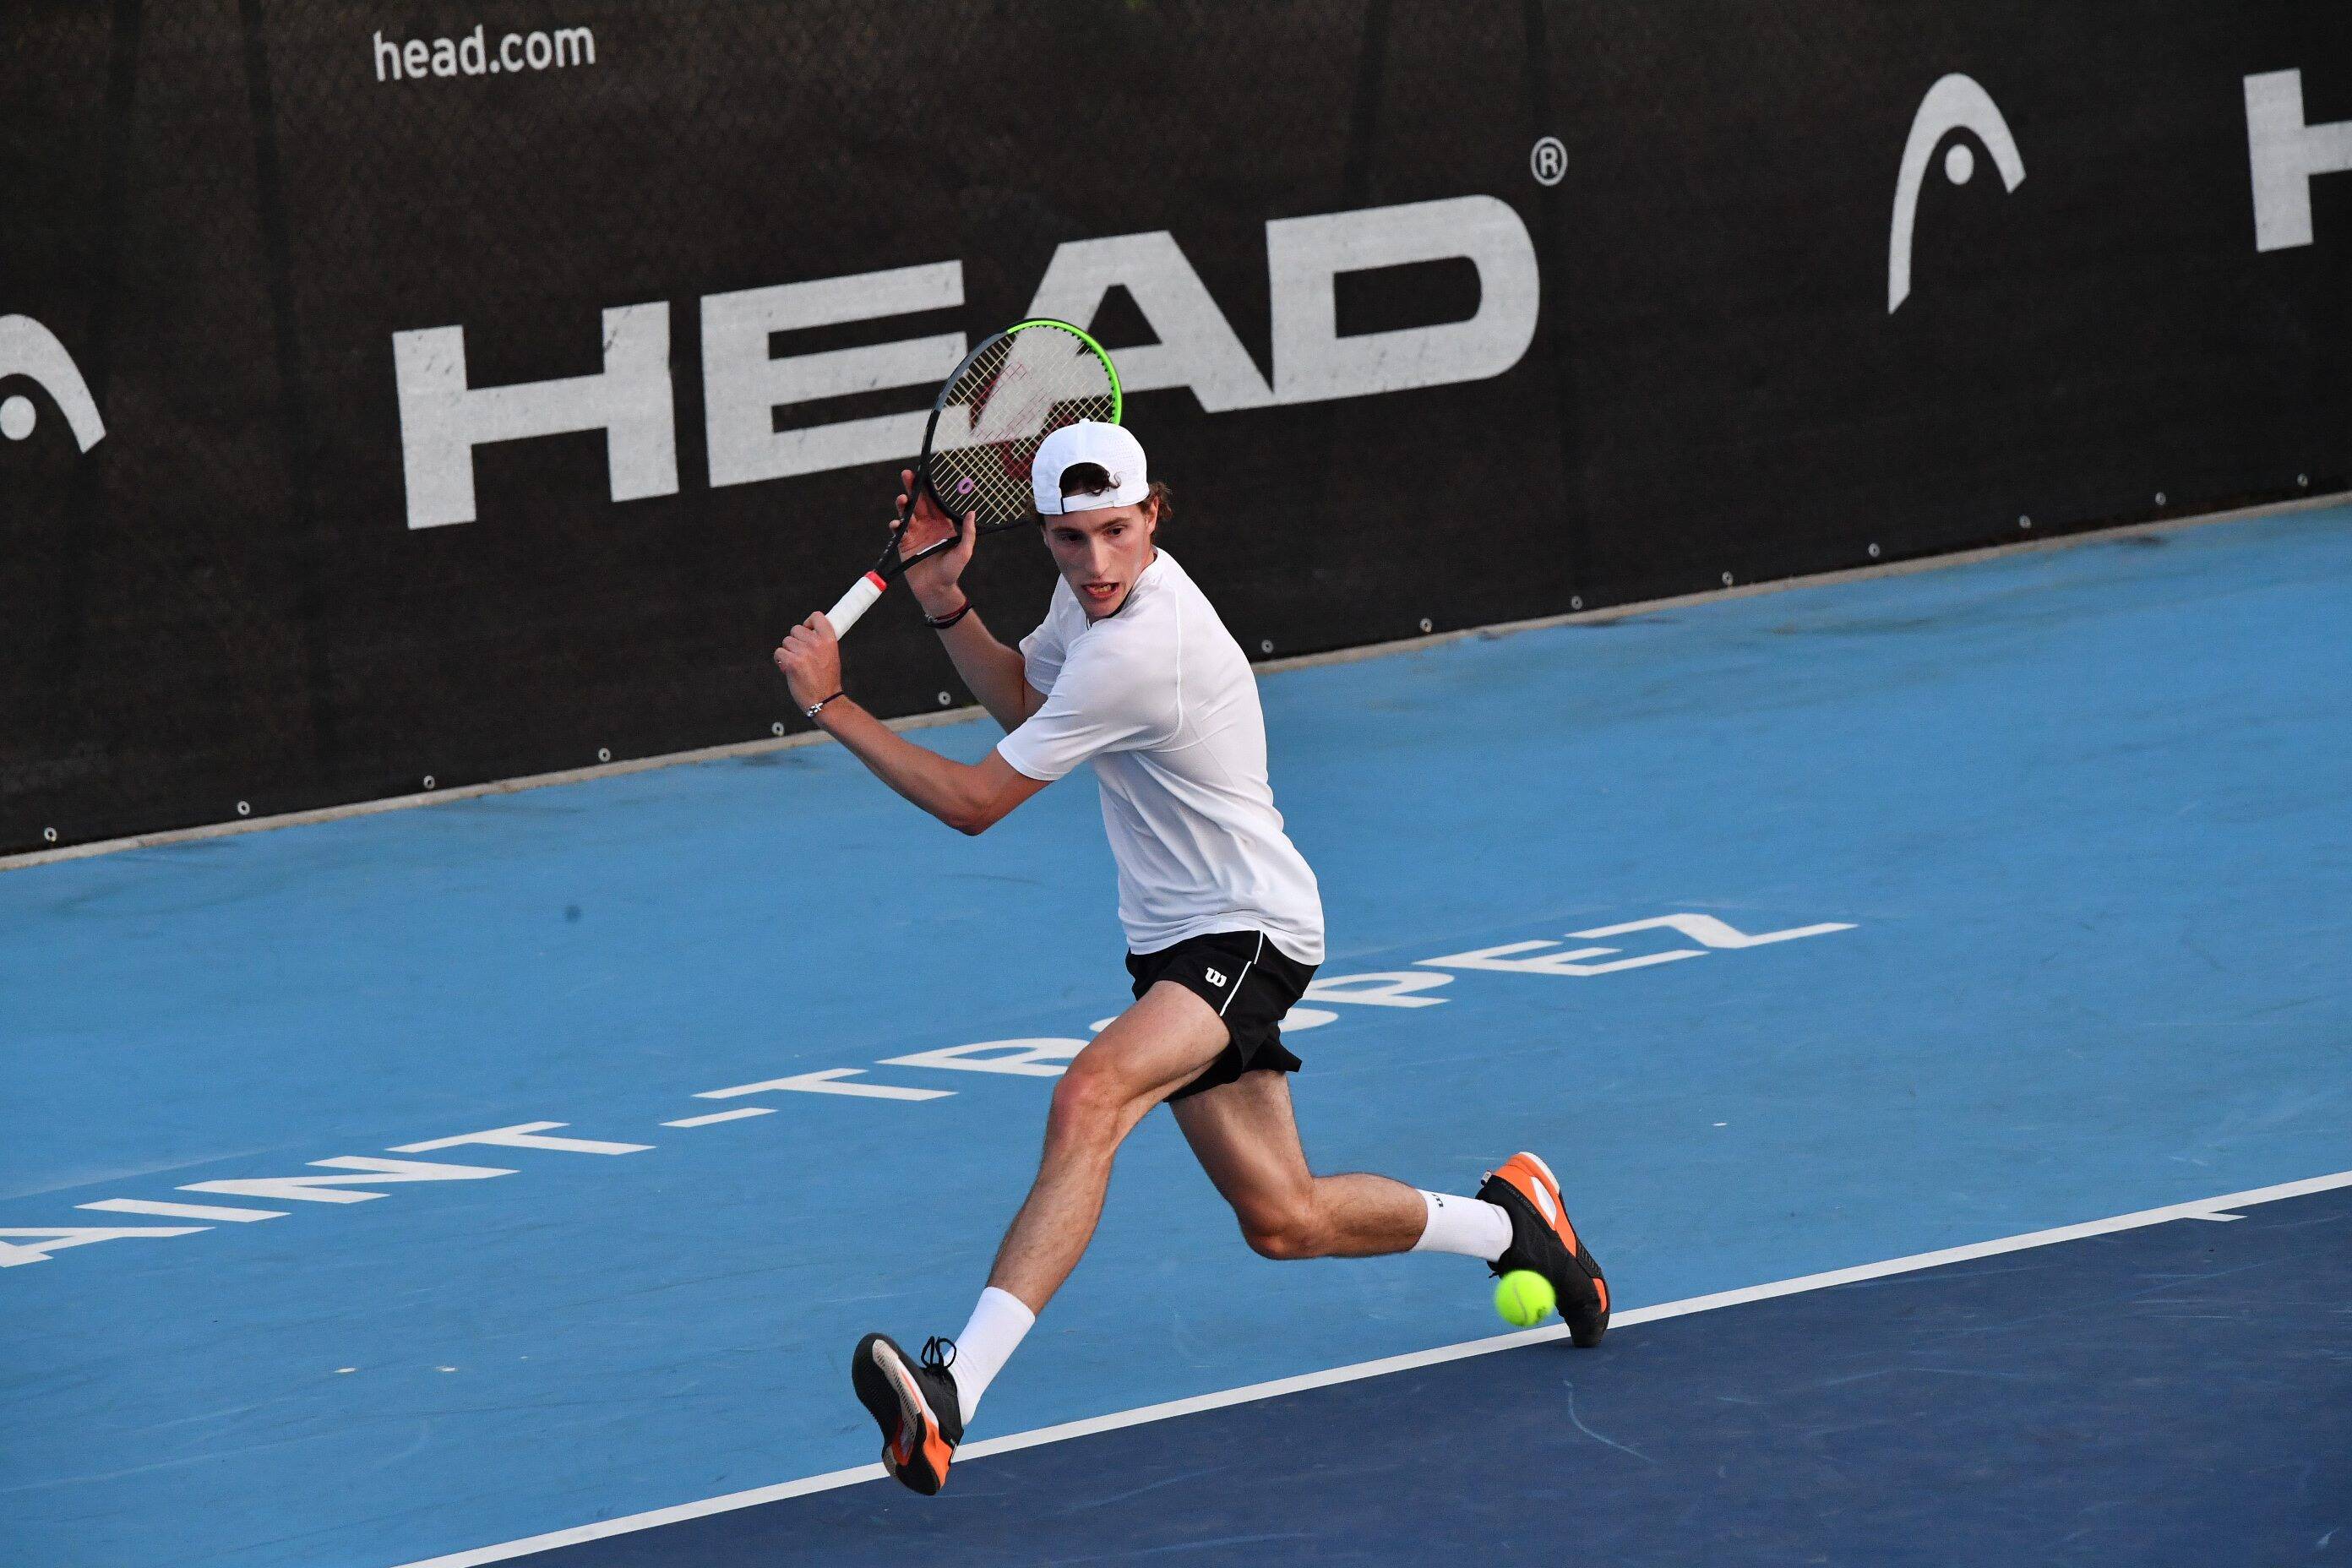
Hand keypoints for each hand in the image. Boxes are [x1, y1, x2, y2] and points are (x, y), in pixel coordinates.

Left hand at [773, 612, 842, 713]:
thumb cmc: (827, 680)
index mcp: (830, 640)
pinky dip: (781, 661)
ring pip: (786, 642)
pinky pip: (778, 652)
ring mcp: (804, 652)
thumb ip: (820, 642)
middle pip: (796, 629)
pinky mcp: (792, 662)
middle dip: (796, 641)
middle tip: (802, 656)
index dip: (808, 622)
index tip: (808, 631)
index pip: (817, 616)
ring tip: (798, 666)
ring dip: (789, 652)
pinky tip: (789, 670)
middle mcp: (817, 643)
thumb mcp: (832, 656)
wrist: (825, 701)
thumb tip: (805, 632)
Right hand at [895, 467, 976, 615]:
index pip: (935, 502)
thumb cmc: (952, 571)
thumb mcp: (964, 552)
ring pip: (907, 513)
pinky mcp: (903, 544)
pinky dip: (896, 525)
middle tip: (907, 474)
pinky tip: (897, 524)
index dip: (930, 489)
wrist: (936, 589)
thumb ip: (968, 533)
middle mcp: (927, 526)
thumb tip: (972, 512)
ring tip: (902, 499)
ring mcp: (914, 534)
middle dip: (912, 488)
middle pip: (918, 502)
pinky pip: (898, 531)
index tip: (925, 476)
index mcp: (942, 524)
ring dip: (903, 504)